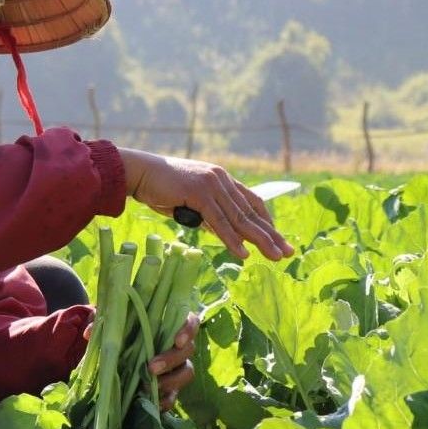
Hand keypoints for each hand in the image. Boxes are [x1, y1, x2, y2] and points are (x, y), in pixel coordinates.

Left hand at [78, 312, 198, 410]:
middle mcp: (179, 344)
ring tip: (148, 385)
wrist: (123, 349)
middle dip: (171, 359)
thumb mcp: (115, 321)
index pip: (190, 322)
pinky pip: (175, 395)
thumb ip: (105, 322)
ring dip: (170, 381)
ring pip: (186, 372)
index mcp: (171, 323)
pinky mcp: (172, 386)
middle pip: (187, 351)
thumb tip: (88, 333)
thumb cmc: (125, 328)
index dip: (188, 330)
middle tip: (151, 367)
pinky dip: (166, 400)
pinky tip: (153, 403)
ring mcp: (178, 366)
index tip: (177, 340)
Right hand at [118, 148, 294, 260]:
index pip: (252, 202)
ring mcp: (211, 185)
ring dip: (258, 240)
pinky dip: (232, 239)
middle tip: (287, 252)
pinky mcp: (199, 193)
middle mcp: (221, 179)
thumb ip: (209, 214)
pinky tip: (243, 254)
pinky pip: (219, 221)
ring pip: (239, 218)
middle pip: (251, 212)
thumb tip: (223, 232)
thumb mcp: (192, 202)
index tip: (278, 239)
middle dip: (270, 234)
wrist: (140, 173)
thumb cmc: (162, 188)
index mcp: (222, 178)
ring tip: (274, 256)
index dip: (267, 222)